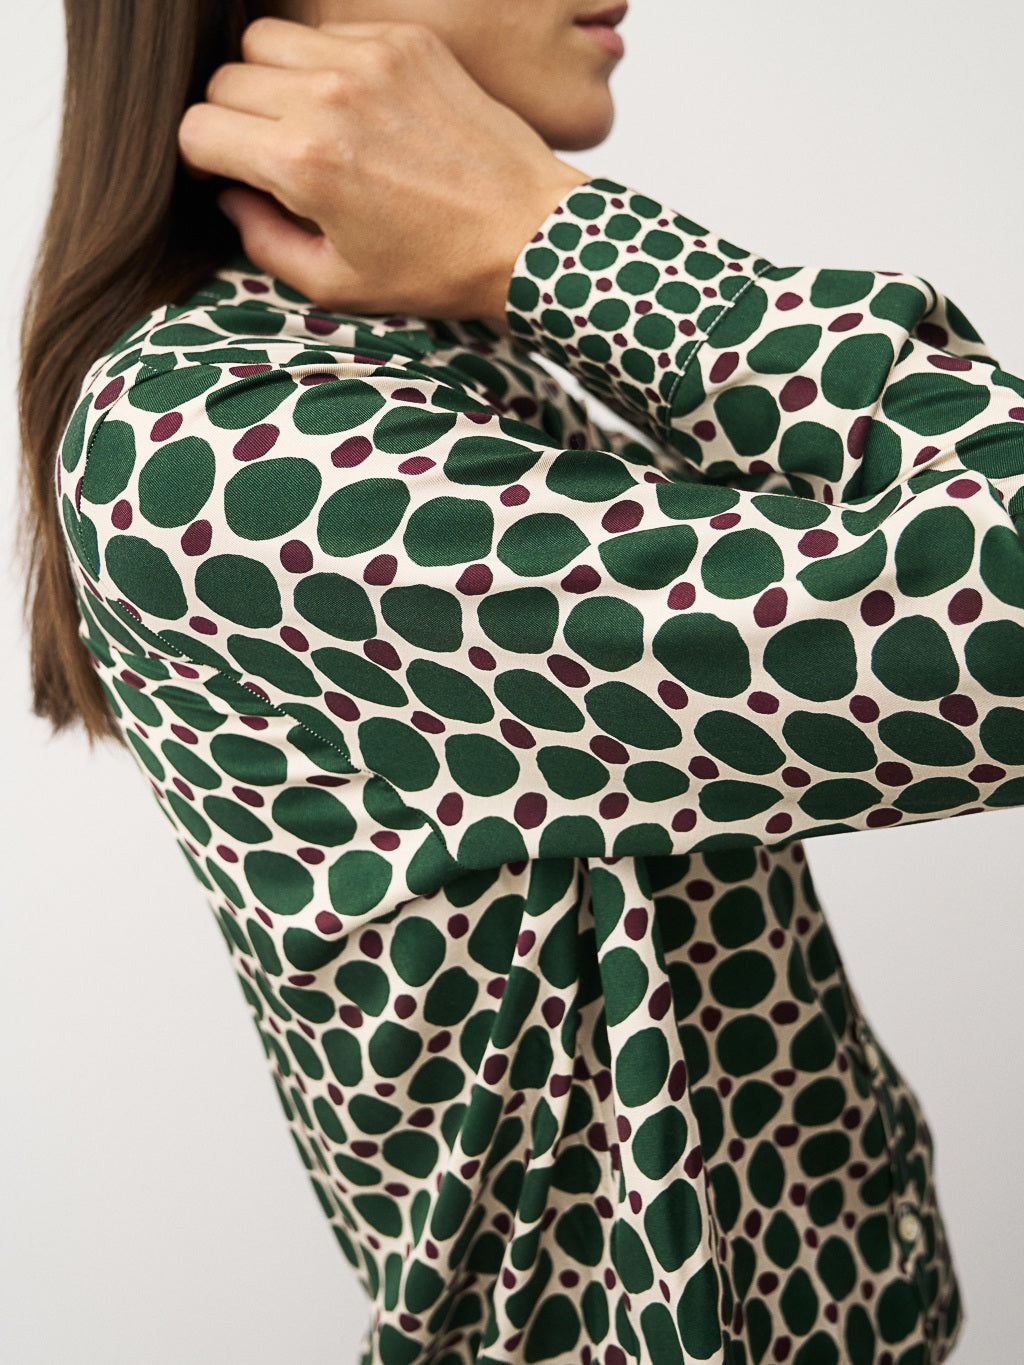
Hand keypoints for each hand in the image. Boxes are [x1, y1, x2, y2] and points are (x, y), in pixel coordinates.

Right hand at [178, 16, 591, 319]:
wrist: (528, 233)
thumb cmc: (436, 268)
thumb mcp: (336, 284)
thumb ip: (263, 241)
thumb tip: (231, 196)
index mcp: (304, 161)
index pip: (197, 129)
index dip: (203, 160)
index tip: (227, 176)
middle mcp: (328, 96)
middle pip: (224, 80)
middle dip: (233, 122)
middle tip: (267, 157)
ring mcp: (369, 59)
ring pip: (265, 40)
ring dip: (268, 80)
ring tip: (302, 123)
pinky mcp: (405, 41)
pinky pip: (327, 31)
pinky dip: (323, 63)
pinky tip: (353, 107)